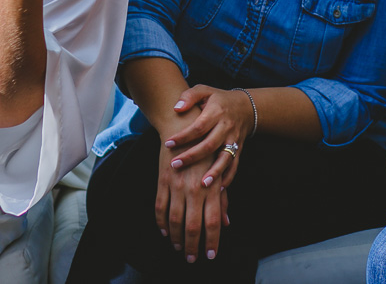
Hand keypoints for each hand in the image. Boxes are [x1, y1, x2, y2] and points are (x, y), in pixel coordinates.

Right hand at [154, 142, 227, 262]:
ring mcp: (176, 185)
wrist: (184, 126)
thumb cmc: (207, 150)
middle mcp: (193, 188)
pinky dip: (161, 222)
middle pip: (192, 226)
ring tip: (177, 247)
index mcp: (210, 187)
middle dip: (191, 245)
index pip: (212, 222)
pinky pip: (159, 206)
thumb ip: (221, 199)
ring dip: (175, 238)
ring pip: (174, 220)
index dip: (212, 241)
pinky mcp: (163, 180)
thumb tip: (225, 223)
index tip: (210, 254)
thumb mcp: (219, 172)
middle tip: (191, 258)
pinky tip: (164, 231)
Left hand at [164, 85, 253, 187]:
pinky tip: (219, 189)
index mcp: (216, 112)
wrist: (245, 108)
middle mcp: (226, 127)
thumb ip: (189, 96)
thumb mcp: (204, 90)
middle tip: (175, 165)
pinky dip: (228, 178)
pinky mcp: (239, 150)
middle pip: (209, 145)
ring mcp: (234, 140)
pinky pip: (235, 166)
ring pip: (225, 158)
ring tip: (201, 185)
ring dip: (214, 173)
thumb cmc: (218, 99)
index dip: (183, 136)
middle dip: (192, 157)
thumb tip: (177, 108)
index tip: (168, 143)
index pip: (198, 126)